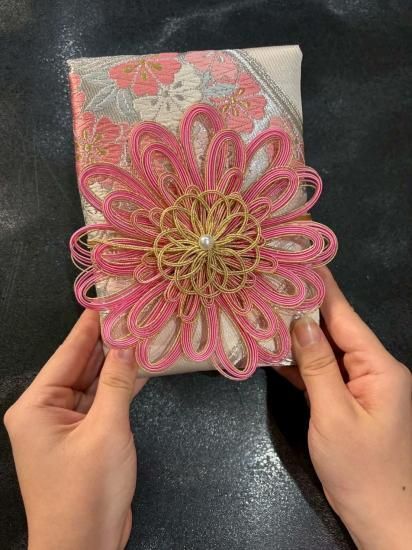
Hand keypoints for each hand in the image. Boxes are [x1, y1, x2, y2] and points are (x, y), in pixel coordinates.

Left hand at [3, 310, 145, 549]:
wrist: (86, 547)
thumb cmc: (86, 490)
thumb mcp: (106, 430)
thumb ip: (118, 382)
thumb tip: (127, 342)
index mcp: (36, 405)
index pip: (67, 353)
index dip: (89, 325)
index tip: (107, 298)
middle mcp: (47, 410)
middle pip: (81, 366)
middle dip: (107, 342)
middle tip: (131, 311)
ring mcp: (67, 424)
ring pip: (95, 384)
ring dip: (117, 364)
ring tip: (141, 332)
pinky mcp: (86, 437)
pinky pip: (103, 403)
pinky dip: (121, 387)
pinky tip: (141, 367)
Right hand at [289, 268, 411, 549]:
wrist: (383, 519)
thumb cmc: (361, 470)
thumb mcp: (334, 415)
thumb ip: (317, 365)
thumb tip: (300, 322)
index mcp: (379, 367)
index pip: (344, 317)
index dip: (321, 287)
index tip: (300, 260)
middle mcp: (373, 370)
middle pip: (335, 330)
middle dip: (304, 306)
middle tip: (272, 281)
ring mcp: (361, 386)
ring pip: (326, 350)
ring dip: (299, 333)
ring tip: (267, 306)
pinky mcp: (349, 401)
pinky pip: (323, 372)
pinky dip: (301, 361)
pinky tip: (277, 348)